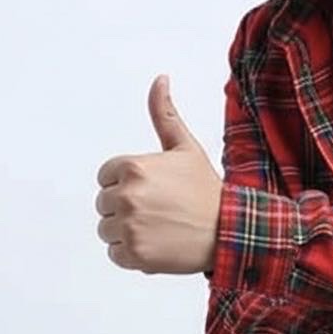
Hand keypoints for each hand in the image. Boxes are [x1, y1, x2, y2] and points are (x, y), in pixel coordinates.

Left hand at [95, 75, 222, 273]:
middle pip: (104, 203)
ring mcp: (129, 226)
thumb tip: (160, 79)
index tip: (153, 191)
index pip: (105, 177)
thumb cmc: (206, 189)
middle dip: (126, 208)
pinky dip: (132, 253)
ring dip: (127, 231)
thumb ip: (164, 114)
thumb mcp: (185, 147)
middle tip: (159, 211)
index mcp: (133, 167)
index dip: (127, 184)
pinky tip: (158, 244)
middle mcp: (127, 195)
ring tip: (159, 228)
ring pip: (107, 229)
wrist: (228, 231)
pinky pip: (115, 254)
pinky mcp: (134, 254)